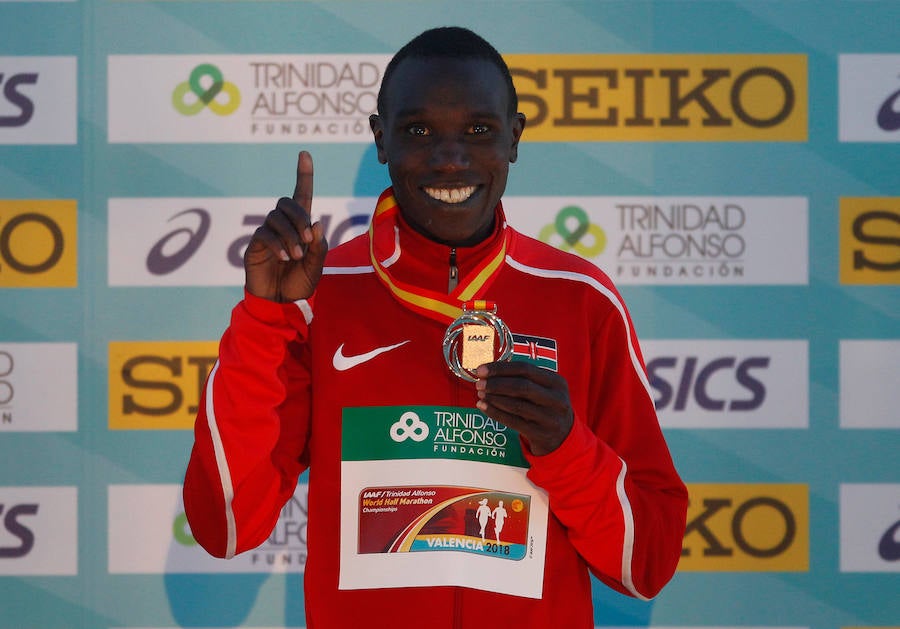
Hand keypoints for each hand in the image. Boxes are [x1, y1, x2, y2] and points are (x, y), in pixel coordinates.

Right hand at [244, 151, 327, 301]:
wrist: (281, 304)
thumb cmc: (300, 284)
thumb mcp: (317, 266)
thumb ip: (319, 245)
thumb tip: (316, 222)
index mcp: (300, 226)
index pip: (301, 195)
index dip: (303, 175)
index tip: (305, 154)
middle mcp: (282, 225)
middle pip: (286, 202)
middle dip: (298, 216)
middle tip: (308, 238)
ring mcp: (267, 233)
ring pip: (275, 218)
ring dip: (290, 235)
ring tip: (296, 256)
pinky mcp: (254, 245)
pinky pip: (264, 234)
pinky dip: (277, 244)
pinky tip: (285, 258)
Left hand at [474, 362, 573, 455]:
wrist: (562, 438)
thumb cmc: (545, 407)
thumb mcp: (544, 390)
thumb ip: (523, 379)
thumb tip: (489, 371)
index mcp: (556, 382)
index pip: (525, 369)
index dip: (501, 368)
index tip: (481, 369)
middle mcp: (556, 399)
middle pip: (522, 386)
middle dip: (496, 384)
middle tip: (479, 383)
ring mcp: (550, 418)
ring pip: (517, 405)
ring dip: (494, 398)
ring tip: (480, 394)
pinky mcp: (541, 434)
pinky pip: (513, 422)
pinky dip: (495, 413)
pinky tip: (483, 407)